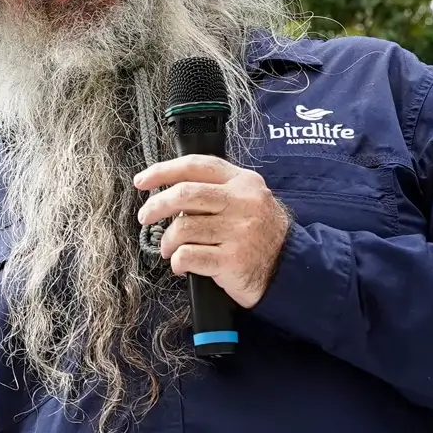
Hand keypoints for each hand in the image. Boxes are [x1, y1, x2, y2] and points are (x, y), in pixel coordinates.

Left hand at [134, 155, 291, 307]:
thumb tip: (170, 194)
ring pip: (182, 228)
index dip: (163, 171)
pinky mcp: (233, 260)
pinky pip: (187, 256)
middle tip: (145, 218)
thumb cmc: (258, 233)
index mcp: (242, 182)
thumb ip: (215, 191)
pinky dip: (176, 262)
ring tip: (170, 249)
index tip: (142, 181)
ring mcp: (239, 231)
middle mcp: (242, 202)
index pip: (196, 165)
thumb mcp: (247, 200)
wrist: (290, 267)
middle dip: (156, 206)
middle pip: (185, 194)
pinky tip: (182, 265)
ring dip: (167, 242)